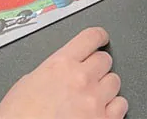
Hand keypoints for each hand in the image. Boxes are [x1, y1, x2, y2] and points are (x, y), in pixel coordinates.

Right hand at [0, 28, 126, 118]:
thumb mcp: (25, 86)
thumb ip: (48, 72)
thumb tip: (56, 72)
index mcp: (60, 65)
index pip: (90, 37)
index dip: (98, 36)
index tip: (101, 38)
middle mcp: (81, 79)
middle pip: (105, 59)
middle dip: (97, 67)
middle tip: (89, 76)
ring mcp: (94, 101)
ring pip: (115, 81)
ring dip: (105, 87)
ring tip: (92, 97)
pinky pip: (121, 106)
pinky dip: (113, 108)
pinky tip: (102, 111)